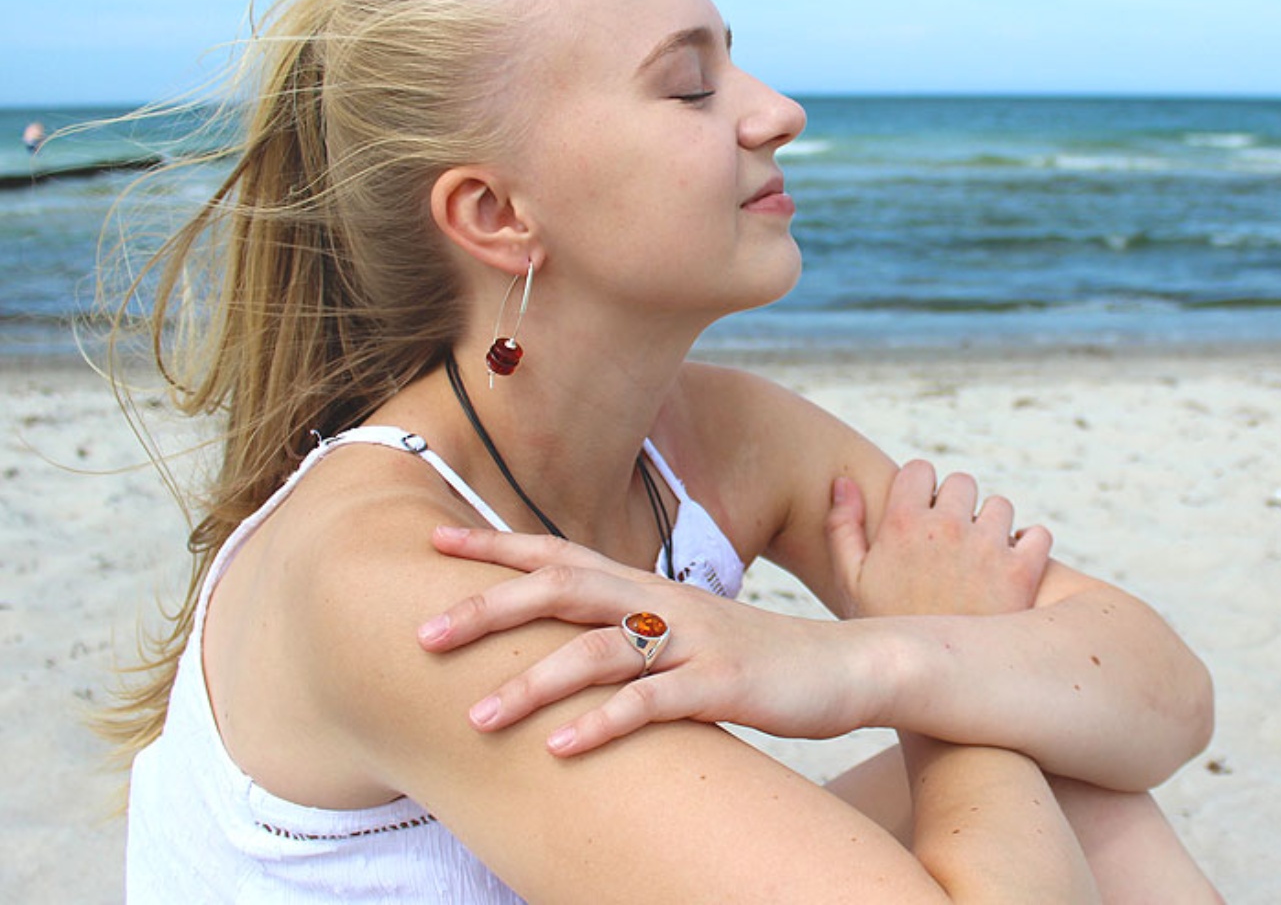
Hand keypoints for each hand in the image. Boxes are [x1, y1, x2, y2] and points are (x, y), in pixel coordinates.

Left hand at [417, 529, 885, 754]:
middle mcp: (662, 602)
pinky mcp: (722, 683)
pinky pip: (653, 703)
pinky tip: (561, 747)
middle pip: (562, 589)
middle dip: (489, 608)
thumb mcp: (686, 632)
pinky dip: (603, 723)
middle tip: (423, 634)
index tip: (431, 541)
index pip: (560, 554)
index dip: (496, 548)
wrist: (849, 664)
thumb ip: (630, 630)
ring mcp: (693, 640)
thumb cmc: (756, 656)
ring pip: (599, 650)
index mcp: (648, 587)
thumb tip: (567, 643)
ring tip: (477, 716)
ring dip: (533, 682)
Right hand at [826, 460, 1052, 618]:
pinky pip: (1038, 534)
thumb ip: (843, 527)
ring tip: (980, 558)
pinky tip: (1012, 567)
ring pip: (1001, 506)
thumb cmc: (886, 635)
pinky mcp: (1022, 572)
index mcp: (902, 524)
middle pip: (963, 482)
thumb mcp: (851, 582)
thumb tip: (843, 483)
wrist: (931, 687)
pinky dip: (1030, 546)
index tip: (923, 513)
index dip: (921, 489)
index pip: (920, 469)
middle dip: (958, 505)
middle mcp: (946, 528)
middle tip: (952, 540)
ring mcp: (987, 548)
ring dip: (993, 525)